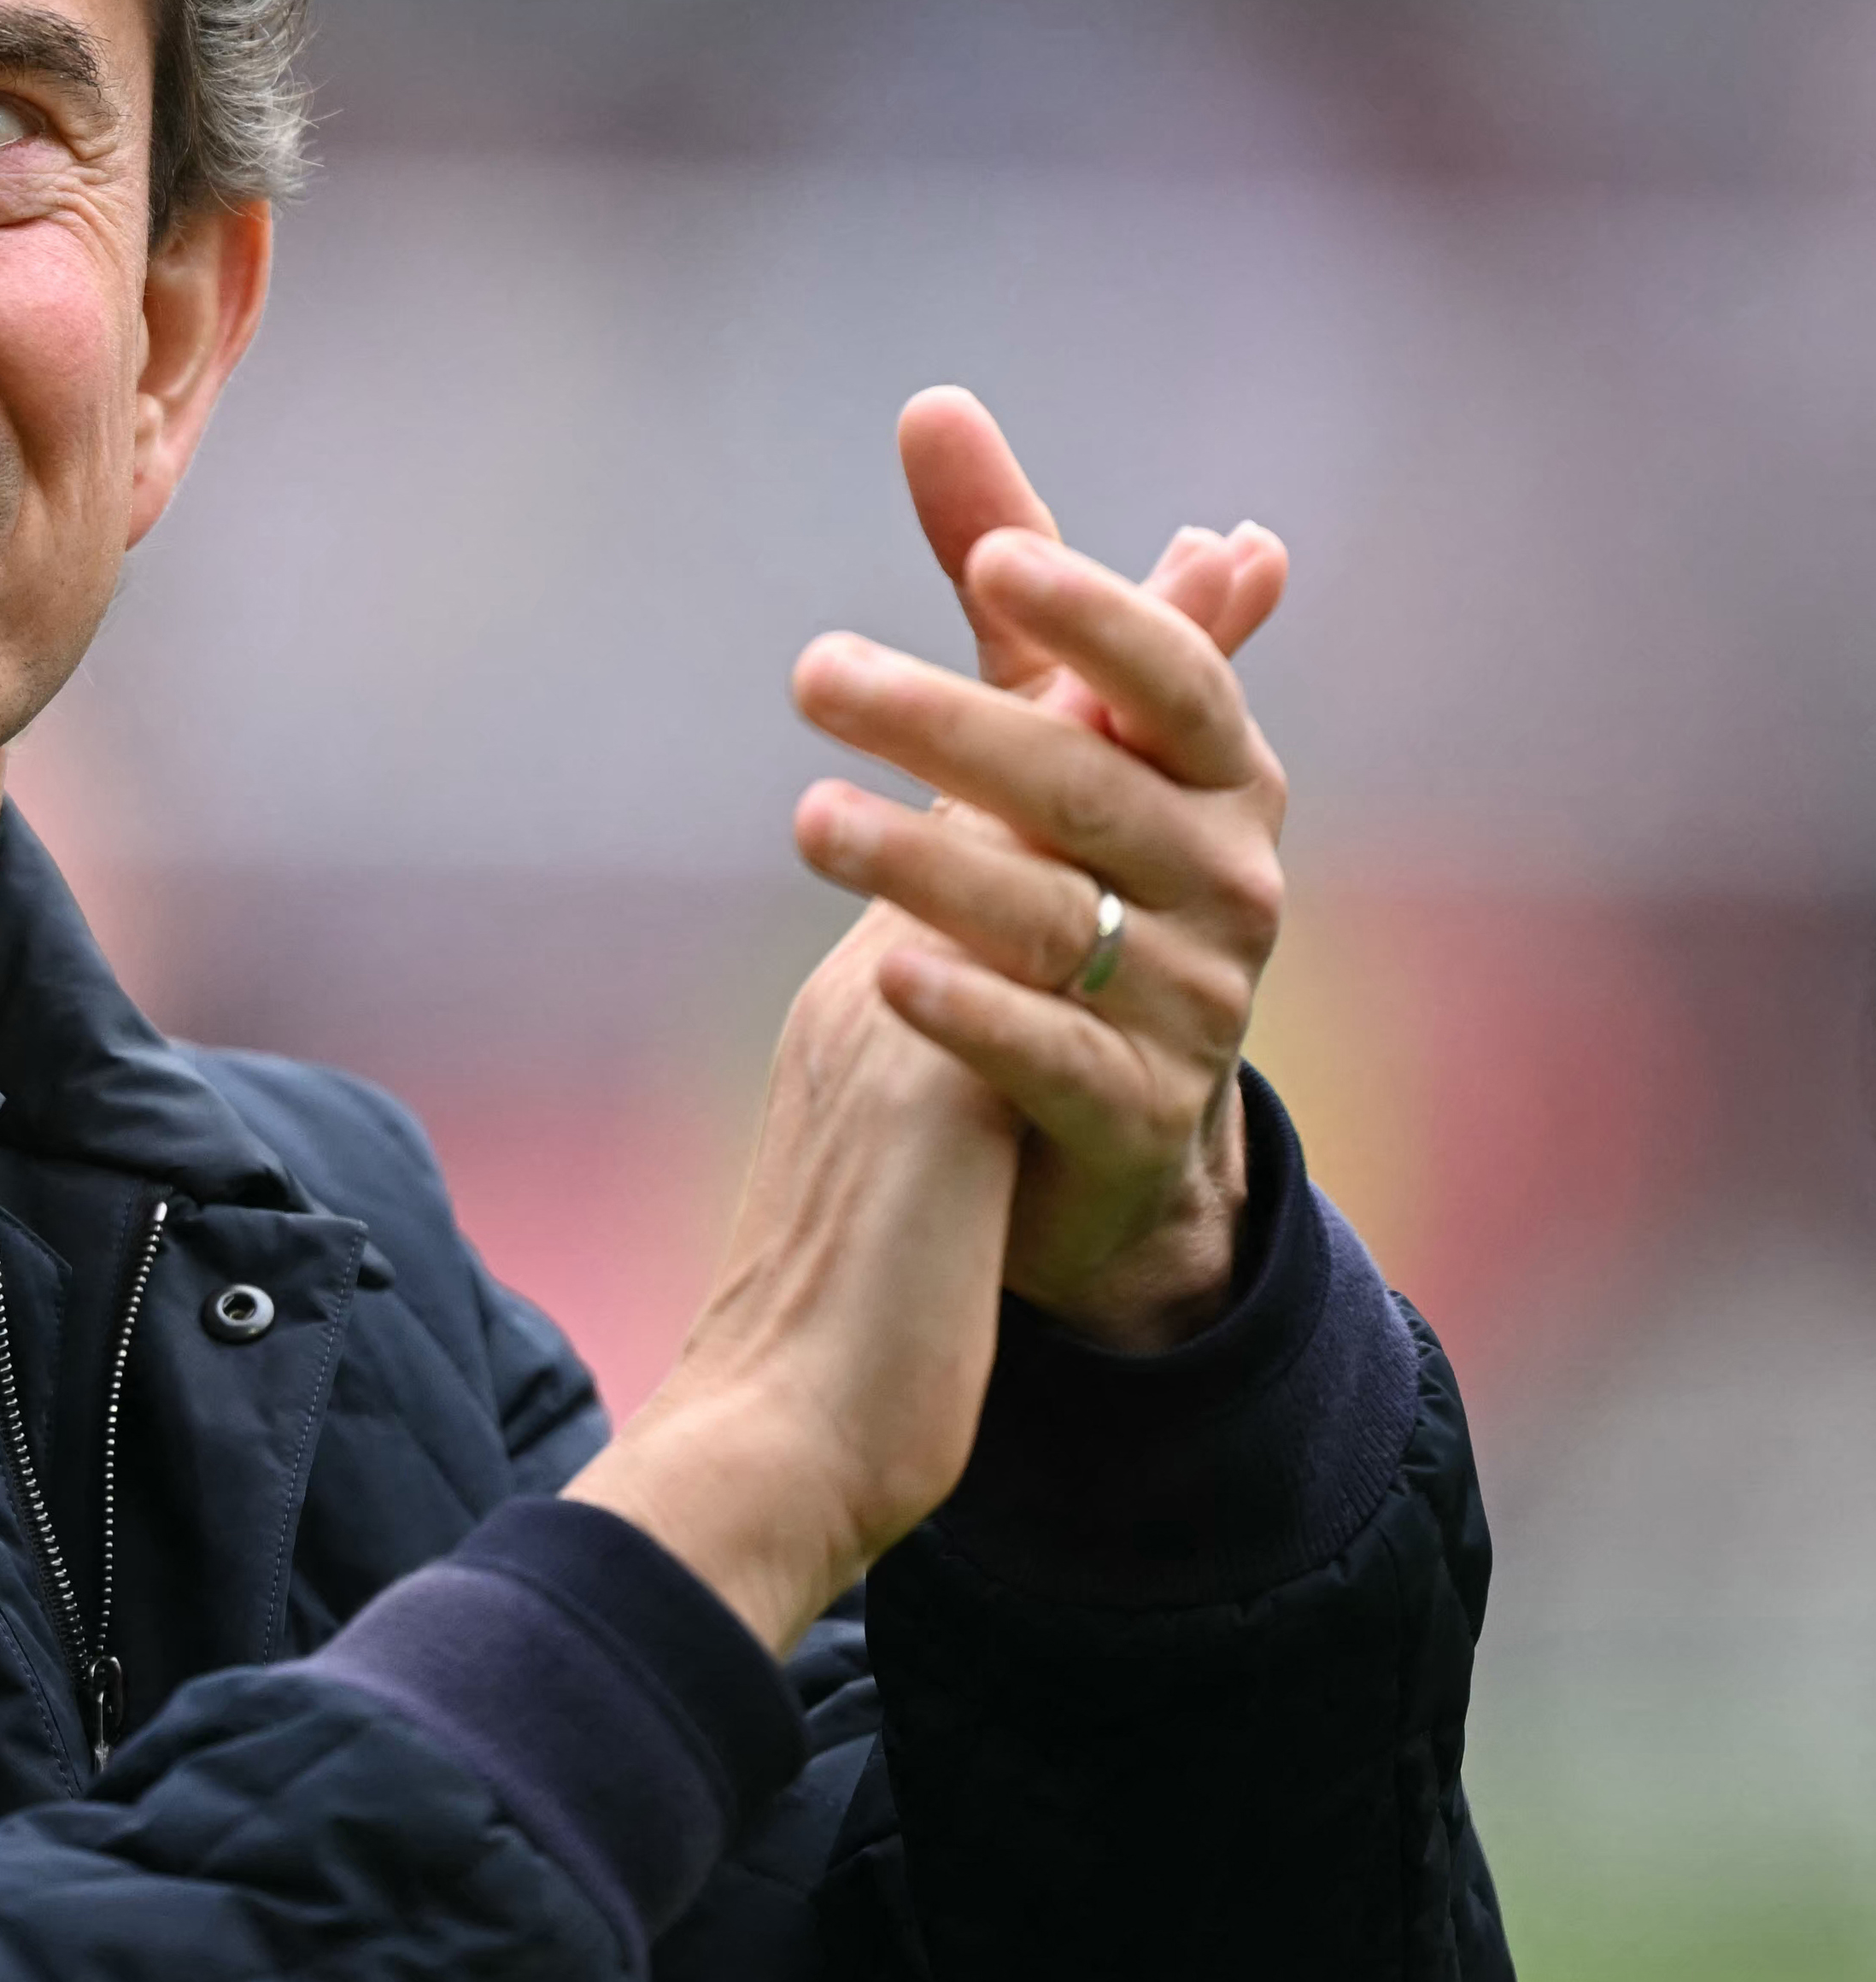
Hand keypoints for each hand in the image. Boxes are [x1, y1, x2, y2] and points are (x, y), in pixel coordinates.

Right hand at [565, 392, 1293, 1652]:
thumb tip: (936, 1056)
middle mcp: (872, 983)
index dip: (1050, 720)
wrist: (754, 1442)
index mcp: (861, 1007)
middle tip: (1221, 540)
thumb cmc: (817, 1347)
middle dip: (1104, 650)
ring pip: (1026, 810)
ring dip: (1128, 689)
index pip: (967, 828)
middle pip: (1001, 779)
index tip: (1133, 618)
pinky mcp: (943, 1084)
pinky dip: (1103, 812)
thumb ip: (911, 1105)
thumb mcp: (885, 1193)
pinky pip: (1026, 920)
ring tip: (1226, 582)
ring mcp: (900, 1022)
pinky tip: (1180, 744)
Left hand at [791, 391, 1292, 1350]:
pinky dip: (973, 1011)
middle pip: (1085, 790)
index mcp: (1216, 774)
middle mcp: (1226, 880)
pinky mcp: (1132, 1114)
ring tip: (806, 818)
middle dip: (949, 728)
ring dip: (927, 866)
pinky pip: (1053, 1056)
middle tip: (809, 673)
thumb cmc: (1085, 875)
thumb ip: (998, 575)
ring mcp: (1194, 1003)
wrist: (1120, 1123)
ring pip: (1058, 921)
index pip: (1173, 678)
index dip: (1094, 618)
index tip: (988, 560)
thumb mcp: (1052, 723)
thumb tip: (932, 401)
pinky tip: (882, 972)